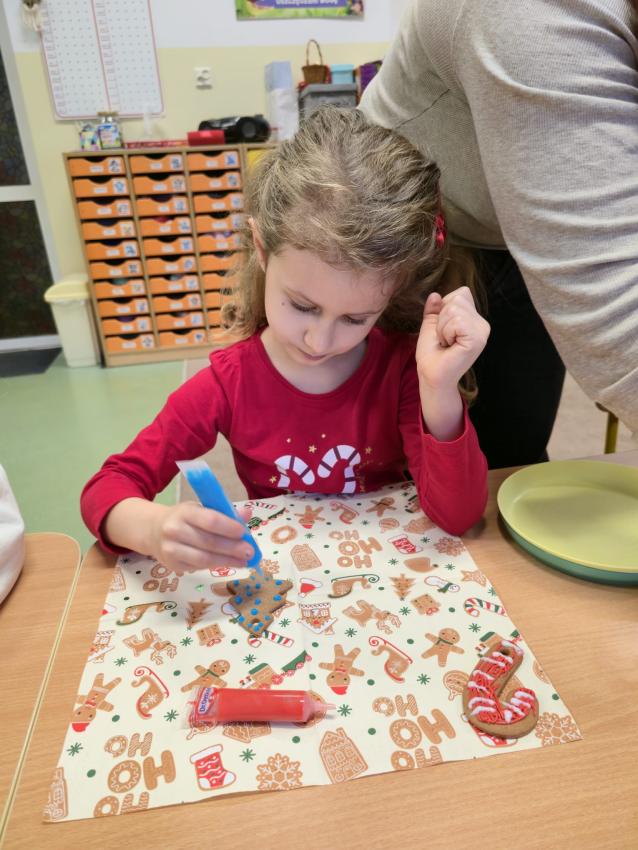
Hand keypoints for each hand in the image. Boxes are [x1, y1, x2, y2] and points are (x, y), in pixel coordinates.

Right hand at [106, 499, 253, 572]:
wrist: (153, 531)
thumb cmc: (184, 518)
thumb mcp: (200, 508)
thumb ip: (223, 512)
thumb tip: (247, 514)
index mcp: (184, 512)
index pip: (209, 520)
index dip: (228, 527)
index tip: (243, 532)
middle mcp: (174, 530)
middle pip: (208, 542)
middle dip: (232, 548)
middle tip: (250, 551)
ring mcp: (171, 549)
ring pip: (203, 559)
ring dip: (227, 561)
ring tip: (243, 561)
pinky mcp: (171, 565)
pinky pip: (197, 568)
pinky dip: (215, 566)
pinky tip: (228, 563)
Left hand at [416, 287, 489, 391]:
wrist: (431, 375)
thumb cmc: (432, 354)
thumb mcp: (431, 326)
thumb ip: (434, 310)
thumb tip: (435, 294)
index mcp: (474, 319)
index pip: (461, 293)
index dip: (444, 308)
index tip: (443, 330)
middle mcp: (482, 324)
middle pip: (457, 298)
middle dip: (442, 318)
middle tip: (444, 338)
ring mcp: (482, 332)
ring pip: (454, 309)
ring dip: (442, 327)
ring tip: (446, 343)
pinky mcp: (477, 339)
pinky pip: (456, 321)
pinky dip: (446, 332)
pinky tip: (450, 346)